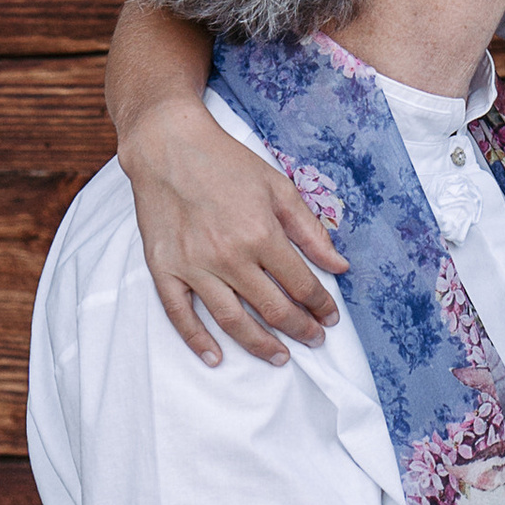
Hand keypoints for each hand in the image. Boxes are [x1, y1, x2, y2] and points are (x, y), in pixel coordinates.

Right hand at [121, 103, 346, 367]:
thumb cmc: (227, 163)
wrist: (169, 147)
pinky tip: (216, 357)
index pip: (301, 284)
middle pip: (272, 309)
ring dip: (260, 344)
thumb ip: (310, 230)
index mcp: (262, 234)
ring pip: (232, 321)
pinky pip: (180, 315)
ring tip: (280, 357)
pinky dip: (198, 340)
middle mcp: (229, 256)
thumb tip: (339, 266)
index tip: (330, 318)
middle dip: (299, 329)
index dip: (320, 306)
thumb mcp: (278, 187)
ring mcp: (194, 266)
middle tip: (313, 341)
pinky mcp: (164, 269)